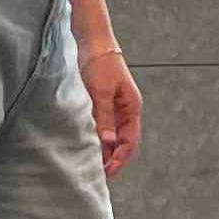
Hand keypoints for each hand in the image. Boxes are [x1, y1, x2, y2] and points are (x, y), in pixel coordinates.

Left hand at [81, 40, 142, 182]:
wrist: (93, 42)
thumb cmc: (100, 63)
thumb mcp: (101, 92)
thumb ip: (104, 118)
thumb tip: (107, 143)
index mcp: (132, 108)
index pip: (129, 142)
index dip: (119, 159)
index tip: (107, 173)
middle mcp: (126, 111)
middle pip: (123, 143)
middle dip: (112, 160)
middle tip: (97, 176)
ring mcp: (115, 108)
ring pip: (112, 137)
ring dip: (104, 151)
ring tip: (91, 165)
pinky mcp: (102, 105)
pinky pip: (103, 128)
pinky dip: (97, 140)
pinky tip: (87, 146)